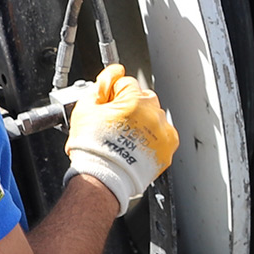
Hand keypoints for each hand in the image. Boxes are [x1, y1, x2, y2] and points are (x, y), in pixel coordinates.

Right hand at [64, 63, 177, 213]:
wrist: (103, 178)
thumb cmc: (92, 147)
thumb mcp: (86, 108)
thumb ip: (100, 86)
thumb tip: (111, 75)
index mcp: (135, 100)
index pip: (126, 83)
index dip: (112, 93)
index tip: (107, 104)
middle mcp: (154, 114)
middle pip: (142, 98)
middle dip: (129, 106)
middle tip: (113, 123)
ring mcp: (163, 132)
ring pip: (153, 117)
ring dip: (141, 122)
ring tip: (123, 138)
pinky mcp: (167, 148)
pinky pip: (161, 135)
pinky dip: (151, 139)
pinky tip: (135, 146)